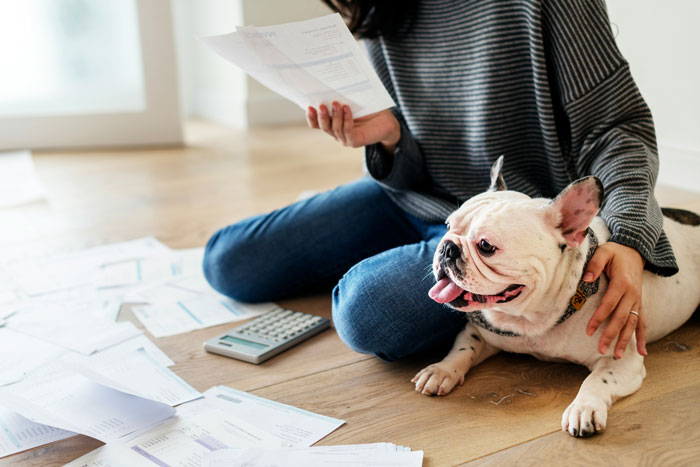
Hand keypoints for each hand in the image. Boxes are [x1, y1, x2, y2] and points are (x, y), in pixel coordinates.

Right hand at [306, 102, 399, 151]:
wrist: (386, 119)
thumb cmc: (367, 108)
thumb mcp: (350, 101)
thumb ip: (339, 97)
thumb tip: (329, 84)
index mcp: (332, 123)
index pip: (316, 123)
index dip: (311, 117)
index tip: (309, 106)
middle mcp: (336, 132)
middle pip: (323, 127)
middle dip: (321, 116)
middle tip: (321, 105)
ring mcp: (345, 138)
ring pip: (334, 129)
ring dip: (335, 116)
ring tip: (336, 104)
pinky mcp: (355, 141)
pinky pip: (347, 131)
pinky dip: (346, 120)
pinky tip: (347, 109)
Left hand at [584, 242, 645, 357]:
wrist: (635, 251)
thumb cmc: (616, 252)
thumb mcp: (604, 252)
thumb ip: (594, 264)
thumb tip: (586, 278)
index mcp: (622, 283)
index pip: (609, 304)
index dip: (599, 318)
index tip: (589, 331)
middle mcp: (632, 294)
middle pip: (621, 318)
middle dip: (611, 335)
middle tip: (601, 350)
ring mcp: (637, 300)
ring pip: (632, 323)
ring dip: (625, 340)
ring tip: (616, 355)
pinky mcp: (639, 303)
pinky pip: (643, 322)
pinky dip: (641, 337)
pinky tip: (641, 352)